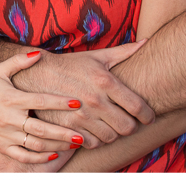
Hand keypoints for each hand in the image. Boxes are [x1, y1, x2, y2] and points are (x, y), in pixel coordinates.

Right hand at [0, 51, 85, 163]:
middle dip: (64, 133)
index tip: (78, 102)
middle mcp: (9, 119)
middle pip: (42, 129)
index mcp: (11, 99)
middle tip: (83, 134)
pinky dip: (40, 158)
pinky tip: (54, 153)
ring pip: (36, 145)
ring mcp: (6, 135)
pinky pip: (23, 156)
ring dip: (57, 146)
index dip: (60, 102)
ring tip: (75, 144)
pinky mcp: (2, 147)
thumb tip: (39, 53)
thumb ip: (19, 61)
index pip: (40, 101)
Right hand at [11, 41, 155, 147]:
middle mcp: (95, 101)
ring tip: (111, 125)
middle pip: (127, 127)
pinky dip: (96, 140)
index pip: (138, 107)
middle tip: (128, 121)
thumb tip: (147, 41)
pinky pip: (92, 144)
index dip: (148, 116)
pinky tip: (95, 130)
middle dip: (131, 126)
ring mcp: (81, 117)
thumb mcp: (97, 57)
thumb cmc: (70, 65)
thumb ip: (124, 52)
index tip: (149, 117)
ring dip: (114, 133)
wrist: (36, 74)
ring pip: (111, 138)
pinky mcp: (68, 127)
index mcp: (105, 82)